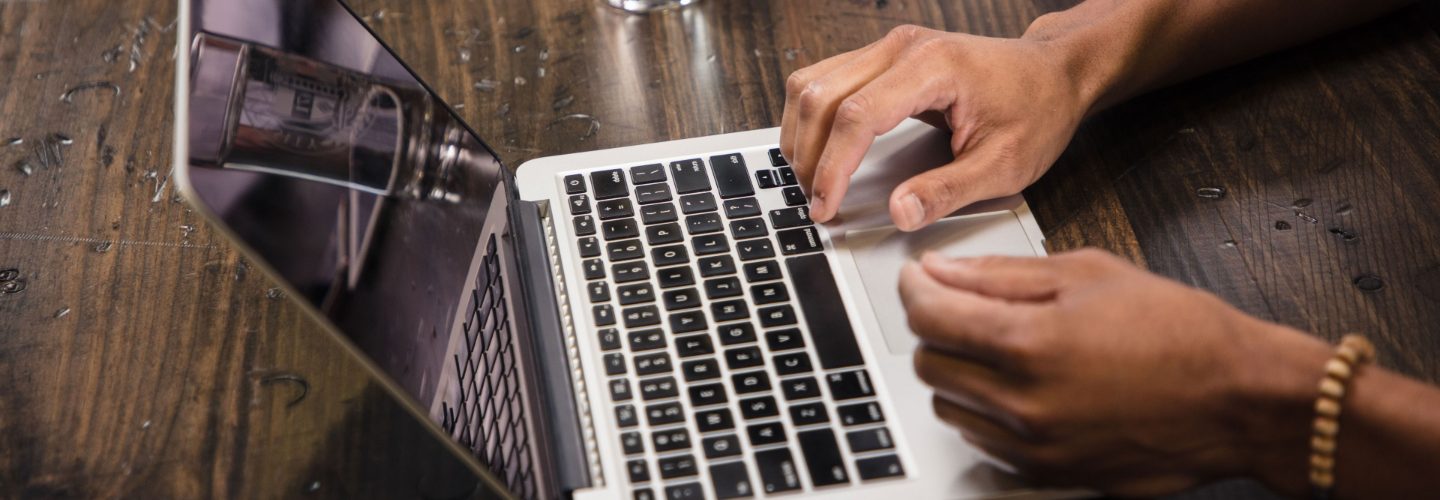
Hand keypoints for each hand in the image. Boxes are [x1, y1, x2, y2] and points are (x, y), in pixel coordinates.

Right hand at [779, 25, 1092, 230]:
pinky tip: (819, 151)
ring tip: (811, 181)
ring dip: (802, 135)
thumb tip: (898, 212)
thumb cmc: (1037, 109)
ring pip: (813, 83)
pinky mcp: (883, 56)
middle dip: (809, 156)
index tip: (825, 207)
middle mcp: (902, 47)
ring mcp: (889, 47)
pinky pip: (826, 79)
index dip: (833, 167)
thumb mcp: (1004, 165)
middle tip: (816, 203)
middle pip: (822, 95)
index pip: (858, 115)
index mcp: (934, 66)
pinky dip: (813, 118)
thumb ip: (948, 191)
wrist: (1054, 73)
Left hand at [898, 250, 1333, 494]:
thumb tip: (943, 270)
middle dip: (936, 329)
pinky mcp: (1048, 473)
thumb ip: (1001, 273)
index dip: (914, 288)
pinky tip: (1019, 387)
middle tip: (962, 307)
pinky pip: (983, 441)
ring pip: (949, 406)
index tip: (920, 278)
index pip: (928, 315)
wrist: (1240, 400)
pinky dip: (985, 411)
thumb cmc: (1181, 332)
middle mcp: (1024, 401)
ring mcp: (1034, 444)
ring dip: (958, 373)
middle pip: (928, 363)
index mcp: (1030, 341)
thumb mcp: (1089, 273)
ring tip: (998, 349)